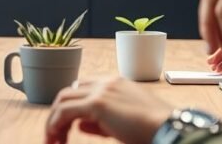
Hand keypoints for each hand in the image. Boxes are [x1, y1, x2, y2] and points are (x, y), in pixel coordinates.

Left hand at [46, 78, 171, 143]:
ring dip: (53, 120)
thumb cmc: (152, 129)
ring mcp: (101, 91)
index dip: (73, 108)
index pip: (84, 88)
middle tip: (56, 136)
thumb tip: (79, 125)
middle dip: (58, 113)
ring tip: (53, 140)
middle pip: (70, 91)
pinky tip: (56, 138)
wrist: (168, 127)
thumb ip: (100, 123)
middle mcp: (107, 82)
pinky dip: (55, 124)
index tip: (69, 129)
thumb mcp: (123, 124)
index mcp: (116, 83)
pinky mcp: (97, 104)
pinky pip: (65, 111)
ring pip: (63, 99)